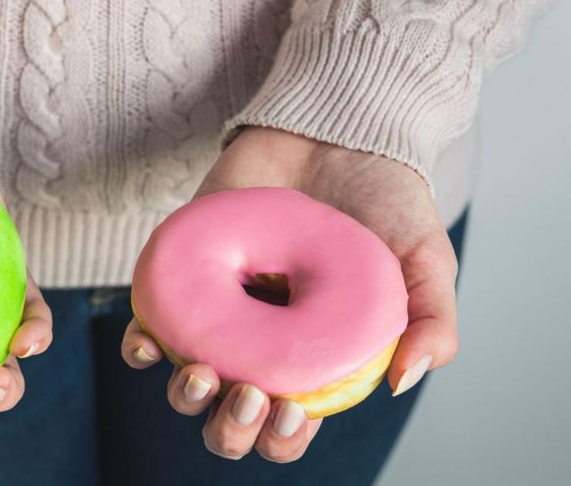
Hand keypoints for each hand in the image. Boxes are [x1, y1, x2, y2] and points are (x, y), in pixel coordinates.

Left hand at [122, 126, 458, 462]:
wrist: (334, 132)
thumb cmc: (384, 201)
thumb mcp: (426, 261)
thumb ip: (431, 322)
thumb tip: (399, 383)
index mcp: (314, 359)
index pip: (290, 425)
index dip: (284, 439)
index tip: (293, 413)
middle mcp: (261, 345)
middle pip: (230, 417)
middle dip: (231, 429)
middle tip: (249, 398)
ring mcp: (218, 315)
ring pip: (184, 384)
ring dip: (185, 397)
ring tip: (204, 374)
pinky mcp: (182, 278)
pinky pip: (149, 327)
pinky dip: (141, 346)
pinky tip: (148, 343)